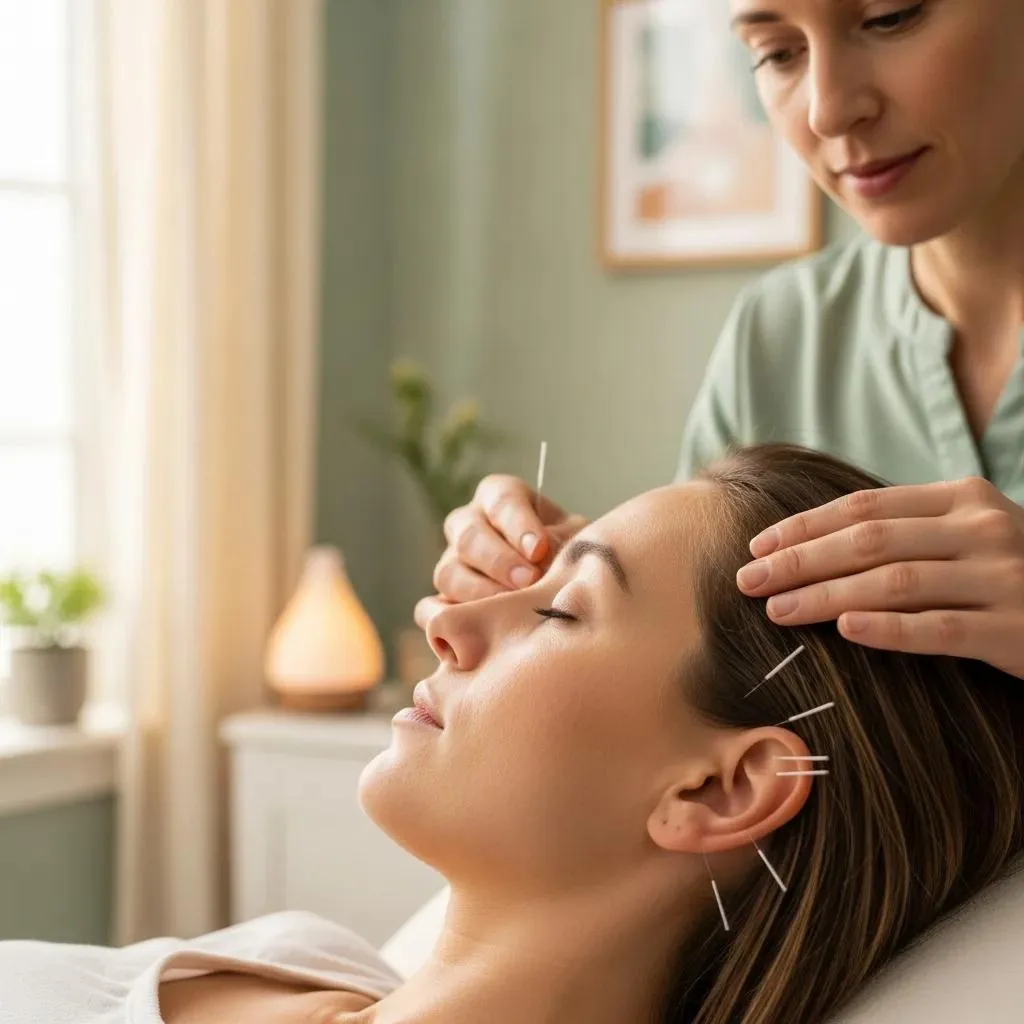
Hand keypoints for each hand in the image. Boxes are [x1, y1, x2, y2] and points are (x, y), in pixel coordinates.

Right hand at [413, 474, 587, 629]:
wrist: (564, 592)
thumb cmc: (569, 556)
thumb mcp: (574, 542)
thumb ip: (559, 545)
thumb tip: (541, 561)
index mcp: (500, 498)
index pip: (502, 500)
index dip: (517, 524)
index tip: (538, 548)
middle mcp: (469, 525)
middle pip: (468, 535)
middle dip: (499, 560)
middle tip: (528, 580)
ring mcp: (452, 563)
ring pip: (448, 572)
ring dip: (478, 592)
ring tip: (509, 608)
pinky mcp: (443, 600)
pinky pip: (428, 609)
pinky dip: (444, 620)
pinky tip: (473, 630)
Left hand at [736, 477, 1023, 679]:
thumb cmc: (1013, 573)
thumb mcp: (968, 534)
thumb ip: (909, 530)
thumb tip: (814, 544)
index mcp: (963, 498)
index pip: (866, 507)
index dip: (805, 526)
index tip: (757, 546)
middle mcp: (983, 528)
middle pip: (870, 541)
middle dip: (800, 560)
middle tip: (747, 580)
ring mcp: (1003, 578)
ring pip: (895, 582)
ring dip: (826, 595)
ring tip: (777, 608)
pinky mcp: (1016, 631)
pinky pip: (940, 628)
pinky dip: (889, 629)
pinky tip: (845, 629)